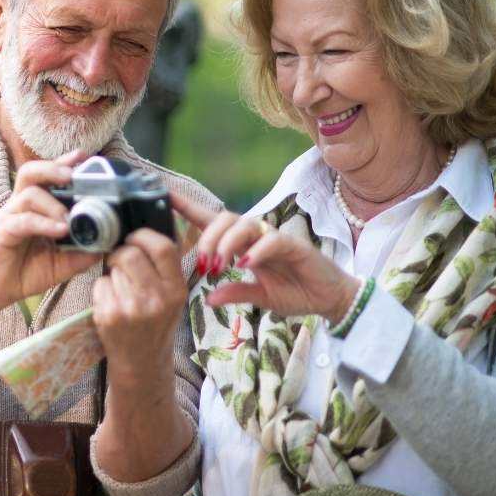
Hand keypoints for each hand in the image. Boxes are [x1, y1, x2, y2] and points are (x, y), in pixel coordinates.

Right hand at [0, 150, 100, 311]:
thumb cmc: (25, 272)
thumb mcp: (62, 263)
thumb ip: (83, 251)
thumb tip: (109, 243)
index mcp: (34, 207)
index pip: (47, 176)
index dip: (64, 162)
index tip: (83, 157)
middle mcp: (20, 206)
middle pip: (31, 171)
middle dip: (53, 168)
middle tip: (72, 175)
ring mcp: (9, 216)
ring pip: (28, 193)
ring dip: (53, 203)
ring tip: (69, 219)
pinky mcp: (2, 232)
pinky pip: (23, 220)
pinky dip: (43, 223)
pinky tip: (59, 230)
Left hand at [92, 228, 186, 389]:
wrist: (142, 363)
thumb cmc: (156, 324)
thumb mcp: (172, 298)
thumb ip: (164, 268)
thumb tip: (144, 230)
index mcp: (176, 290)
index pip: (163, 247)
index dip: (144, 235)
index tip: (134, 237)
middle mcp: (157, 299)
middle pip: (130, 253)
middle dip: (120, 253)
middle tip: (120, 262)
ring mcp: (131, 309)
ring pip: (112, 269)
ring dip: (112, 273)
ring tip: (120, 289)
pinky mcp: (109, 316)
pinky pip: (99, 285)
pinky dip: (101, 289)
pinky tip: (111, 303)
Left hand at [171, 192, 359, 323]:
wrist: (329, 299)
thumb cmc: (295, 292)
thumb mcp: (259, 297)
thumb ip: (234, 293)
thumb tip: (208, 299)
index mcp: (242, 244)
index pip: (212, 221)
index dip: (189, 208)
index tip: (166, 197)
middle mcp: (256, 235)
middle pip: (224, 219)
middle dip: (209, 239)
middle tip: (206, 265)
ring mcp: (274, 237)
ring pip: (244, 225)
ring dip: (227, 243)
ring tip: (220, 266)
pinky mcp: (294, 245)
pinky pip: (271, 240)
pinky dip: (256, 250)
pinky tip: (246, 263)